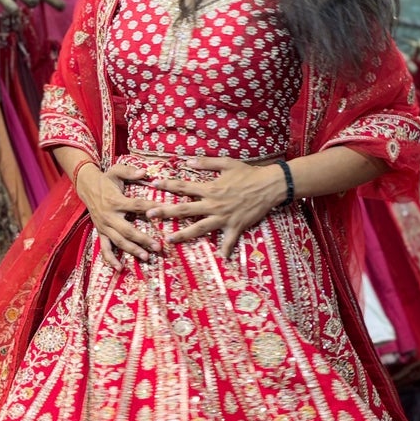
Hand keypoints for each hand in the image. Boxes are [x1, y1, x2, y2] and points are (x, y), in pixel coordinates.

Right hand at [75, 160, 161, 270]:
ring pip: (119, 241)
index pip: (137, 206)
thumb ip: (130, 171)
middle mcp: (109, 216)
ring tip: (146, 257)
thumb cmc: (106, 179)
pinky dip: (111, 259)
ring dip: (132, 250)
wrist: (86, 186)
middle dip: (143, 239)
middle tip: (158, 246)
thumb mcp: (116, 170)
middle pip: (128, 230)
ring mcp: (104, 226)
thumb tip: (145, 172)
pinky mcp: (101, 232)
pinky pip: (105, 248)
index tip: (165, 213)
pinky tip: (120, 268)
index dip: (151, 209)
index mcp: (115, 201)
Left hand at [144, 156, 289, 260]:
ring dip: (183, 234)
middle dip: (166, 212)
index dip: (168, 185)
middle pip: (185, 209)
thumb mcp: (227, 163)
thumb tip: (188, 161)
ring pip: (199, 228)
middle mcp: (213, 204)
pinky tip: (221, 260)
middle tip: (149, 215)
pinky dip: (225, 251)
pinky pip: (228, 242)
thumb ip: (207, 162)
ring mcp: (223, 218)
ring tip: (169, 239)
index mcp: (210, 188)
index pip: (184, 186)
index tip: (153, 185)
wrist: (269, 186)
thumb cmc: (249, 173)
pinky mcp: (235, 227)